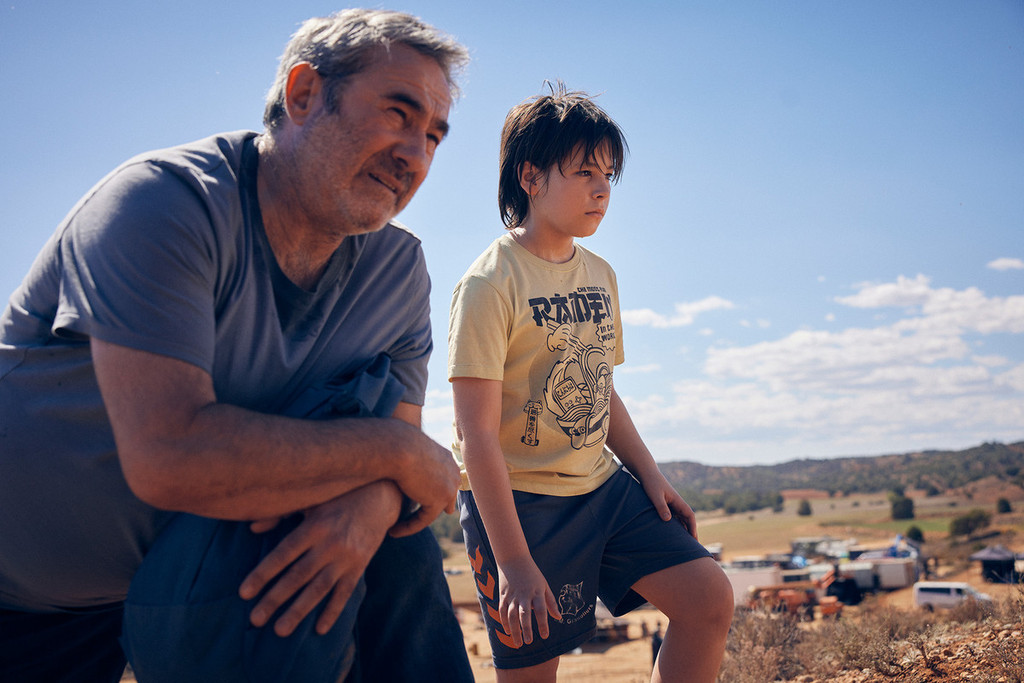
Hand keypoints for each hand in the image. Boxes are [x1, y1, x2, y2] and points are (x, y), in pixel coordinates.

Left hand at [238, 481, 401, 636]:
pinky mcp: (360, 565)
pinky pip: (345, 592)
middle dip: (275, 599)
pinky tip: (319, 629)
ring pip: (320, 588)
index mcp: (315, 525)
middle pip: (299, 575)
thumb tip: (252, 528)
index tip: (244, 593)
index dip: (263, 573)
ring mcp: (347, 557)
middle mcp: (331, 543)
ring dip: (299, 611)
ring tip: (280, 630)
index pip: (284, 553)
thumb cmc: (338, 496)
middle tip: (255, 619)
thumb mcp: (310, 499)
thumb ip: (281, 513)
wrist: (381, 496)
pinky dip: (333, 611)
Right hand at [389, 432, 460, 536]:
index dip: (430, 493)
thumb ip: (410, 459)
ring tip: (396, 529)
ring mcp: (449, 487)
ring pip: (432, 511)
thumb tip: (404, 466)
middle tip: (410, 522)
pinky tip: (394, 531)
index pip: (444, 480)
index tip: (414, 503)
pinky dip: (408, 527)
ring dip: (414, 521)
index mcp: (447, 458)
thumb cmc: (395, 443)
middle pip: (445, 498)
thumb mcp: (405, 448)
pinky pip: (423, 520)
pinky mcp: (438, 501)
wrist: (398, 445)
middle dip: (430, 509)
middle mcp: (453, 472)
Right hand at [496, 555, 561, 646]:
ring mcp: (512, 595)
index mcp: (537, 592)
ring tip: (518, 643)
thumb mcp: (544, 585)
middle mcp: (524, 594)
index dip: (543, 624)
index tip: (545, 636)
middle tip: (528, 642)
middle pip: (524, 614)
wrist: (513, 559)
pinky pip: (502, 611)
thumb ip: (551, 602)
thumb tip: (559, 618)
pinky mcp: (503, 595)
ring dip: (514, 630)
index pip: (541, 610)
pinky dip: (504, 622)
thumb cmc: (532, 573)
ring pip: (511, 615)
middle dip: (526, 629)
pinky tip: (508, 631)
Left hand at [640, 471, 698, 540]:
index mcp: (678, 501)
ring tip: (683, 544)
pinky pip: (673, 518)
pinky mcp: (665, 506)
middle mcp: (677, 504)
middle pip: (687, 520)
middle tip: (692, 547)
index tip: (694, 538)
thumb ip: (661, 507)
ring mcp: (672, 505)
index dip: (693, 527)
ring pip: (680, 520)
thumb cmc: (651, 483)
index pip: (690, 516)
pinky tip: (672, 535)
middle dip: (691, 532)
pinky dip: (675, 526)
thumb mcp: (655, 496)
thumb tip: (668, 519)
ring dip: (683, 530)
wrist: (646, 474)